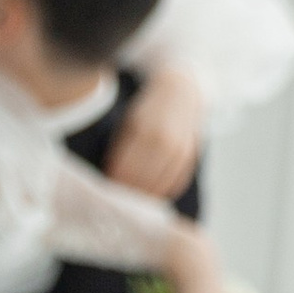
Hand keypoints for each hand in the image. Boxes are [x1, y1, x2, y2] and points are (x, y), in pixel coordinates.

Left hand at [108, 60, 205, 197]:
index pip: (123, 172)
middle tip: (114, 200)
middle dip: (125, 192)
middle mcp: (165, 144)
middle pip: (140, 183)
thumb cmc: (146, 110)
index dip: (112, 184)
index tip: (102, 190)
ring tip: (129, 200)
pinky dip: (161, 193)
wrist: (181, 92)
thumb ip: (120, 150)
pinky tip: (149, 195)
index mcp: (144, 133)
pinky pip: (174, 186)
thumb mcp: (128, 124)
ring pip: (158, 188)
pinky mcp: (191, 159)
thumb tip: (108, 178)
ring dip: (142, 196)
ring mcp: (181, 153)